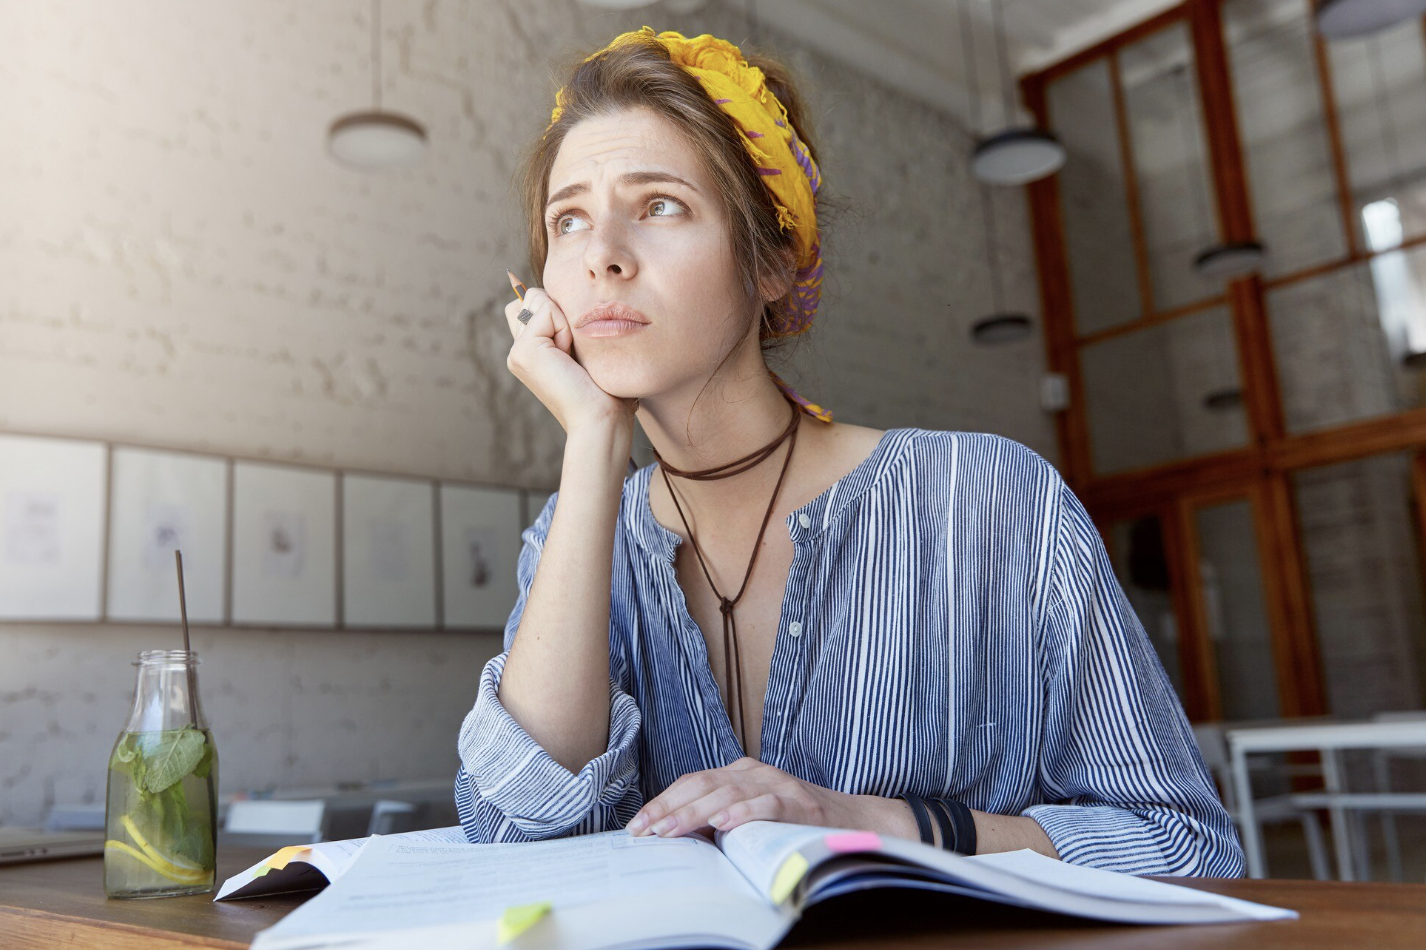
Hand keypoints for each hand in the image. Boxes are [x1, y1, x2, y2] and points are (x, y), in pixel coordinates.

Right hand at [503, 284, 636, 433]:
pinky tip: (568, 355)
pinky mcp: (523, 351)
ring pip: (537, 298)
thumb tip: (566, 296)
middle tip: (573, 349)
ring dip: (563, 318)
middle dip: (558, 310)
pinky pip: (546, 309)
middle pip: (532, 297)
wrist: (600, 419)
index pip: (533, 303)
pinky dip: (564, 326)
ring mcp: (517, 352)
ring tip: (572, 354)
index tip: (576, 347)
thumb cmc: (604, 390)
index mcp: (531, 351)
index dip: (560, 312)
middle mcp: (519, 351)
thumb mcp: (585, 350)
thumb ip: (570, 326)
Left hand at [626, 758, 864, 837]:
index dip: (663, 802)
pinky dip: (743, 812)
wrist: (854, 821)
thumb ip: (720, 820)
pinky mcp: (800, 803)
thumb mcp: (752, 816)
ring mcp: (778, 784)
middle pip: (703, 784)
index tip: (637, 825)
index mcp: (740, 773)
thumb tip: (673, 838)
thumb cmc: (795, 823)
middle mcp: (756, 772)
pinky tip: (723, 824)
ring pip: (728, 792)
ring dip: (695, 812)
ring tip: (671, 829)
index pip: (692, 782)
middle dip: (669, 808)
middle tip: (644, 830)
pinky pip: (767, 804)